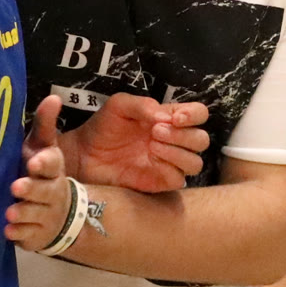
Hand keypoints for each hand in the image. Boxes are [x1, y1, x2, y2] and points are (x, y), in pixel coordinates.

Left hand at [5, 112, 73, 250]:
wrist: (59, 214)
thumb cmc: (40, 173)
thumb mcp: (41, 148)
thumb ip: (45, 124)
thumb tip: (53, 96)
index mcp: (53, 169)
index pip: (53, 164)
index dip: (44, 164)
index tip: (33, 163)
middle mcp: (53, 192)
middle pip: (46, 191)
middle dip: (32, 189)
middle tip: (17, 187)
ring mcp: (47, 216)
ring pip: (36, 214)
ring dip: (24, 212)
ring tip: (10, 212)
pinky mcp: (37, 234)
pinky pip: (28, 235)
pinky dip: (19, 233)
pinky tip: (9, 231)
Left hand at [53, 93, 210, 192]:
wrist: (84, 154)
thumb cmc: (103, 127)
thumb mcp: (120, 105)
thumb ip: (143, 105)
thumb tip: (166, 117)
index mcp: (169, 119)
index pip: (199, 114)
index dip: (194, 115)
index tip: (175, 118)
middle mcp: (174, 141)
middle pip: (201, 140)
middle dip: (182, 135)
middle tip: (155, 132)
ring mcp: (169, 163)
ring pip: (195, 162)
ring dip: (178, 152)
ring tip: (152, 146)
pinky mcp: (160, 182)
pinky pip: (179, 179)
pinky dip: (170, 169)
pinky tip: (150, 160)